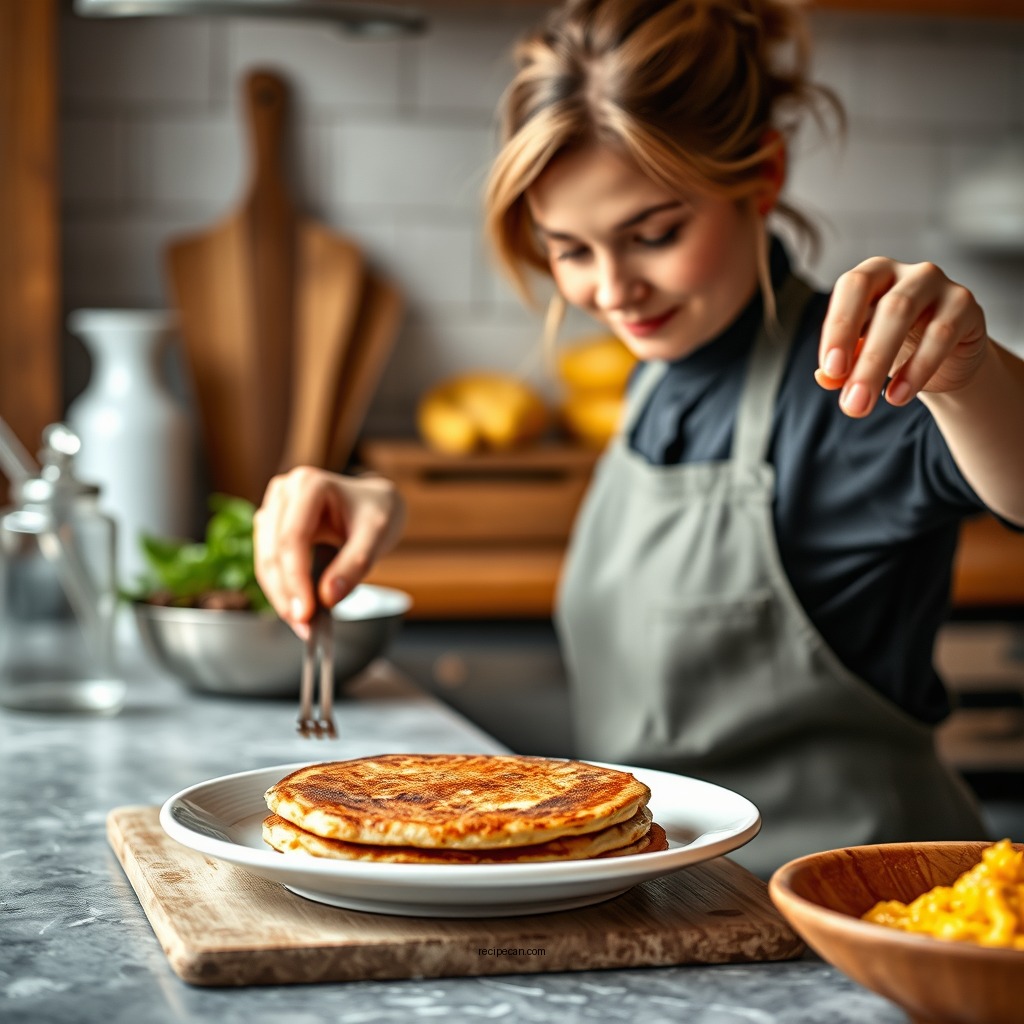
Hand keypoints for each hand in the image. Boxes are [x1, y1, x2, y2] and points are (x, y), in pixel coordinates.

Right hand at [253, 467, 404, 637]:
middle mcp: (283, 493)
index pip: (291, 538)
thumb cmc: (376, 511)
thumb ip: (355, 564)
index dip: (295, 578)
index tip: (306, 612)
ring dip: (281, 597)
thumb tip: (328, 598)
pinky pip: (270, 565)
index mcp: (308, 484)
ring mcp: (273, 510)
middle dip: (287, 594)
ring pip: (265, 562)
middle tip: (305, 626)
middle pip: (273, 552)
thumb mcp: (377, 534)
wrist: (374, 504)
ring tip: (304, 625)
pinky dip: (283, 591)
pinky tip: (299, 611)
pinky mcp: (271, 529)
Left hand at [816, 258, 989, 417]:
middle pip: (884, 307)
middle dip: (864, 359)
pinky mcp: (965, 306)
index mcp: (874, 274)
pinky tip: (897, 396)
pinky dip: (917, 370)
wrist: (946, 359)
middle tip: (850, 402)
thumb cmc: (895, 347)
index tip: (831, 370)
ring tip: (866, 403)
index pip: (852, 287)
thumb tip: (825, 377)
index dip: (839, 327)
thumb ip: (843, 364)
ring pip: (907, 315)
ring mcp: (940, 285)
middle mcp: (908, 273)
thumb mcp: (863, 355)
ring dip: (881, 365)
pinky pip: (941, 335)